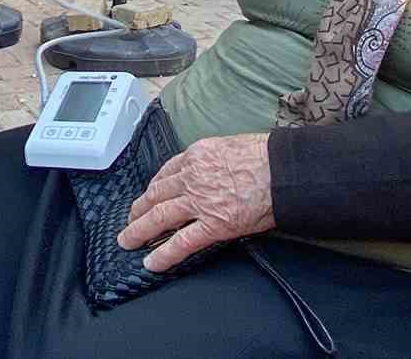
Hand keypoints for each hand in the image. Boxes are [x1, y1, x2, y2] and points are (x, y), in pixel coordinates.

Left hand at [117, 132, 274, 271]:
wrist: (282, 171)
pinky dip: (164, 254)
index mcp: (197, 155)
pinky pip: (182, 242)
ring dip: (139, 231)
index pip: (166, 172)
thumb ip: (213, 159)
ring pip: (159, 217)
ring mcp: (200, 202)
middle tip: (129, 218)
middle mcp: (192, 177)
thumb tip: (212, 169)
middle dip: (138, 208)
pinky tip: (151, 263)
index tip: (148, 195)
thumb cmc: (265, 156)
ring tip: (128, 241)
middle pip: (156, 194)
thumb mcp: (230, 146)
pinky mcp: (213, 225)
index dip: (153, 187)